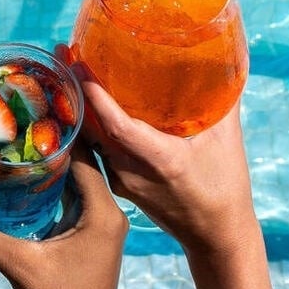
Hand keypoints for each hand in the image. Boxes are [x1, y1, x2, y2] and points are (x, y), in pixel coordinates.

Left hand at [76, 71, 254, 254]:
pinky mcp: (116, 183)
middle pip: (92, 127)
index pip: (116, 125)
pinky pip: (95, 149)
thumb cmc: (226, 188)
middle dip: (74, 88)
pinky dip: (87, 123)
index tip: (78, 64)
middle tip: (62, 50)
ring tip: (65, 66)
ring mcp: (119, 178)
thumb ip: (222, 102)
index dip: (94, 96)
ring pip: (90, 138)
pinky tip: (80, 101)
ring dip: (76, 104)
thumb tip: (220, 60)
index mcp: (160, 159)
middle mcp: (131, 170)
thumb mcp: (227, 142)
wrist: (215, 237)